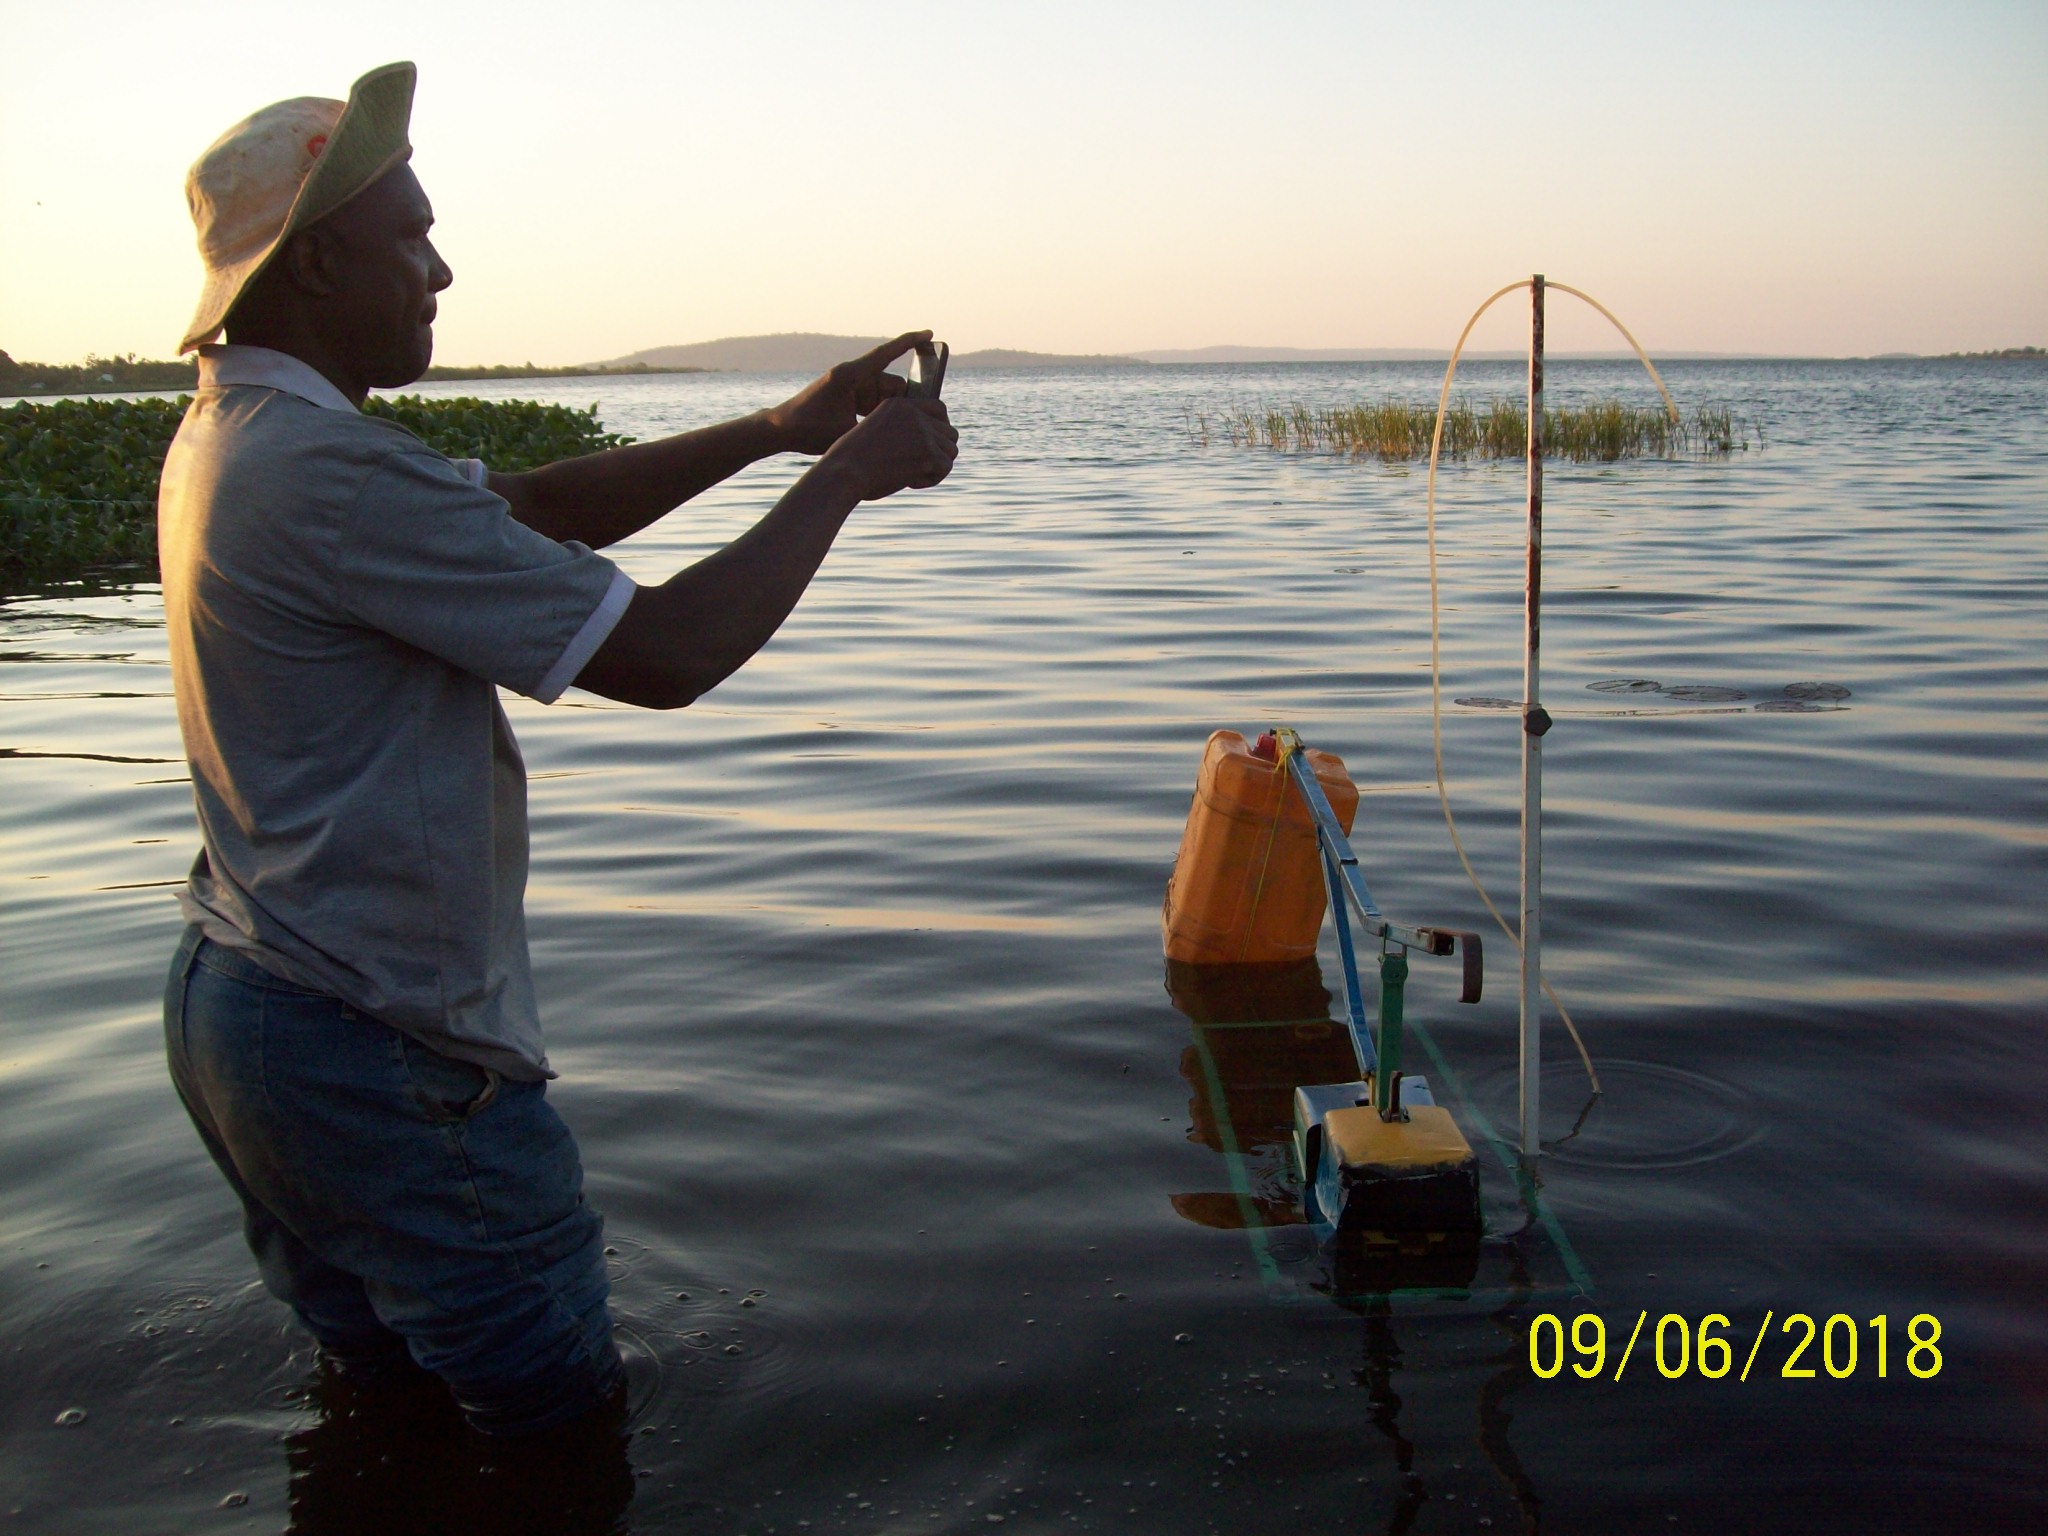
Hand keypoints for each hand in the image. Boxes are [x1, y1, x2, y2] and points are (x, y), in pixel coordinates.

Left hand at [767, 331, 927, 454]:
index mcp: (850, 375)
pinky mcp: (849, 400)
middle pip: (891, 384)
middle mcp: (853, 378)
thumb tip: (901, 428)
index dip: (909, 342)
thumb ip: (873, 428)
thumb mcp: (844, 431)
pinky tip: (886, 432)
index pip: (886, 354)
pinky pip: (874, 404)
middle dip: (906, 401)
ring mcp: (851, 388)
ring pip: (884, 397)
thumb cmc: (808, 428)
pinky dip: (881, 415)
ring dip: (892, 412)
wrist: (780, 430)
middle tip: (922, 421)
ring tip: (899, 432)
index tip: (929, 333)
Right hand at [817, 397, 957, 501]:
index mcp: (899, 404)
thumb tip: (927, 445)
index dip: (940, 428)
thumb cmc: (850, 461)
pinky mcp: (928, 454)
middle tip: (918, 466)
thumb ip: (900, 429)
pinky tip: (910, 482)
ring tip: (912, 476)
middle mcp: (914, 414)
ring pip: (950, 450)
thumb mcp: (875, 432)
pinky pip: (945, 467)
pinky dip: (931, 479)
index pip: (939, 408)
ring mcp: (923, 433)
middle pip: (949, 432)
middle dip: (939, 451)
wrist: (843, 473)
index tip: (931, 445)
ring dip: (935, 466)